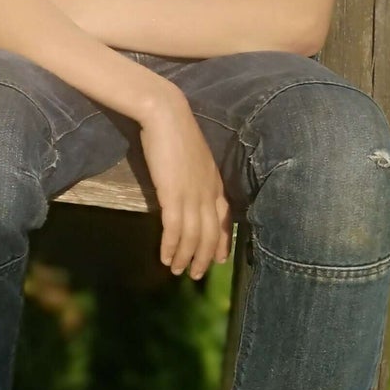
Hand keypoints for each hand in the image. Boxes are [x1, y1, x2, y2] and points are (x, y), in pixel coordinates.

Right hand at [137, 85, 232, 279]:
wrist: (166, 115)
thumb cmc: (176, 131)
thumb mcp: (194, 157)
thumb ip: (196, 175)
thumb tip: (189, 190)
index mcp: (215, 182)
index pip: (223, 219)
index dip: (221, 240)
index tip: (219, 257)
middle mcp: (208, 192)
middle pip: (210, 232)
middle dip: (204, 256)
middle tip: (197, 275)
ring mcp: (192, 195)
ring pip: (193, 236)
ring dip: (186, 257)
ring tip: (178, 271)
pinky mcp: (173, 195)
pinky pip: (175, 229)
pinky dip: (171, 246)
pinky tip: (166, 257)